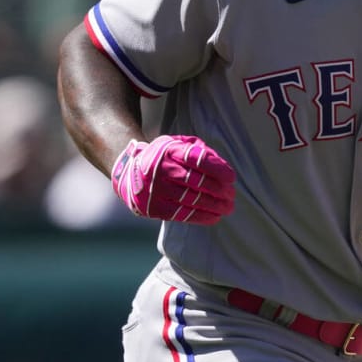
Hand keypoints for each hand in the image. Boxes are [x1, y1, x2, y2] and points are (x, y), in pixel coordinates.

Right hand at [111, 135, 235, 223]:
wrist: (129, 174)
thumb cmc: (162, 158)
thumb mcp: (175, 144)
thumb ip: (197, 150)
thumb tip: (220, 165)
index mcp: (168, 150)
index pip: (196, 159)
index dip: (217, 168)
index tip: (231, 177)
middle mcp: (161, 169)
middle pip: (197, 181)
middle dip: (219, 190)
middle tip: (231, 194)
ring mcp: (156, 190)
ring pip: (192, 200)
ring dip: (214, 205)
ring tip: (228, 207)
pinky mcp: (154, 207)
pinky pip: (182, 214)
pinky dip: (201, 217)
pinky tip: (215, 216)